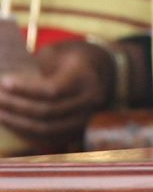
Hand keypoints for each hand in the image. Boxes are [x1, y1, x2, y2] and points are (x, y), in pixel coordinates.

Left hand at [0, 42, 116, 145]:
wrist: (104, 71)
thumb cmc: (73, 59)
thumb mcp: (58, 53)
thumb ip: (37, 66)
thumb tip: (8, 83)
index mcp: (86, 77)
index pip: (52, 90)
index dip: (25, 89)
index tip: (3, 82)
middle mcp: (90, 100)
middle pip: (47, 112)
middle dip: (16, 107)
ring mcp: (87, 118)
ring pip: (47, 129)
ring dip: (18, 123)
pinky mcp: (80, 130)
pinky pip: (50, 138)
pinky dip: (28, 134)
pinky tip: (12, 124)